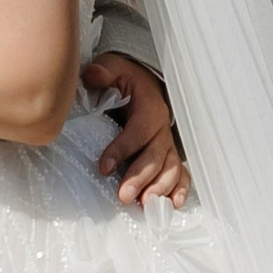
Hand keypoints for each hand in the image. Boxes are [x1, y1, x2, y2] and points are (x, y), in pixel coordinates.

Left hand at [88, 57, 189, 208]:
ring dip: (159, 187)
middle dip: (141, 177)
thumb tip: (93, 75)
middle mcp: (162, 129)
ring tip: (144, 204)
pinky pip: (180, 173)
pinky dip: (179, 189)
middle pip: (155, 156)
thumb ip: (103, 72)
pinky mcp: (167, 155)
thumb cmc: (125, 78)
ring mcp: (167, 144)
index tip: (103, 167)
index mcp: (150, 108)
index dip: (122, 149)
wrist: (142, 82)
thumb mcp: (114, 67)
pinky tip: (173, 204)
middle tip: (124, 196)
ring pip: (170, 168)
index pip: (138, 131)